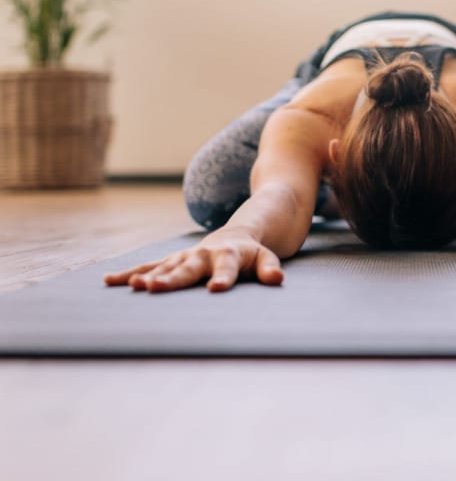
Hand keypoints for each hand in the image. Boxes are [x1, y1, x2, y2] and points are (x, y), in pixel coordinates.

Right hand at [103, 227, 283, 292]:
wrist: (237, 234)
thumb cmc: (253, 254)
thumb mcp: (266, 258)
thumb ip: (270, 269)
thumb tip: (277, 279)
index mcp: (229, 256)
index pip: (227, 269)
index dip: (222, 278)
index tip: (215, 289)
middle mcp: (204, 255)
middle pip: (188, 268)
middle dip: (172, 278)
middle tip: (154, 288)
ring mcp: (185, 257)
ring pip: (165, 266)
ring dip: (148, 275)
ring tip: (134, 286)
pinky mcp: (172, 260)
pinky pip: (150, 266)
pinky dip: (131, 273)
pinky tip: (110, 281)